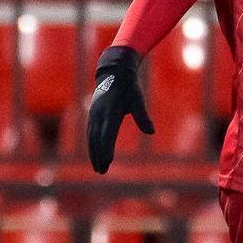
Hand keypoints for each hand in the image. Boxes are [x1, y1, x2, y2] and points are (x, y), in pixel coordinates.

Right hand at [87, 46, 153, 173]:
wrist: (114, 71)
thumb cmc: (129, 87)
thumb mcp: (138, 99)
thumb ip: (142, 116)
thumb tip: (151, 132)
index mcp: (110, 112)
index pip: (107, 135)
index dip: (107, 149)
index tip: (107, 162)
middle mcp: (99, 114)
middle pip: (97, 139)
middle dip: (99, 156)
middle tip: (102, 171)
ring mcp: (94, 114)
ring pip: (92, 137)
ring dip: (93, 152)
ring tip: (97, 167)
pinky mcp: (93, 114)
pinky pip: (91, 132)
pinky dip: (92, 144)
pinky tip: (94, 152)